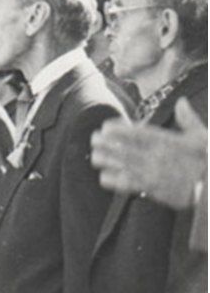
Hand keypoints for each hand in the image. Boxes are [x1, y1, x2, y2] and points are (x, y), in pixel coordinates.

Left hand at [91, 97, 207, 209]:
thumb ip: (188, 119)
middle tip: (94, 139)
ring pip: (120, 165)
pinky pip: (126, 184)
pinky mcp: (152, 190)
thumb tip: (181, 101)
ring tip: (95, 156)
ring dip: (105, 160)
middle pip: (122, 147)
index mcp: (166, 142)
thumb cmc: (209, 162)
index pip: (135, 132)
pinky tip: (105, 176)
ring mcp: (152, 174)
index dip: (116, 129)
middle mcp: (156, 156)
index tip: (106, 127)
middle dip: (105, 143)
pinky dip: (113, 180)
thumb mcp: (202, 138)